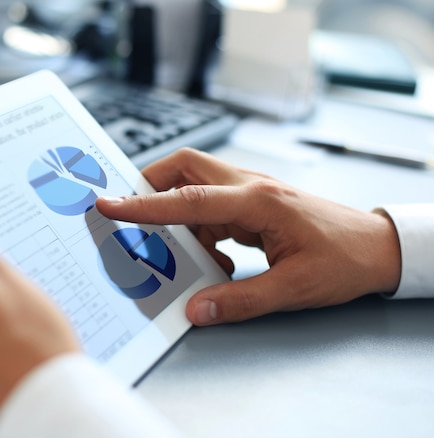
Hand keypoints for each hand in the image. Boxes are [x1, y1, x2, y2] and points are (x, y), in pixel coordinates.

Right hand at [96, 148, 400, 324]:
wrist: (378, 247)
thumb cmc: (345, 259)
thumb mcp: (294, 288)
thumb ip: (240, 301)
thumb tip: (196, 309)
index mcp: (259, 201)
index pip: (189, 198)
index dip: (144, 204)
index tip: (108, 203)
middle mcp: (251, 187)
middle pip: (186, 168)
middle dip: (153, 186)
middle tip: (134, 215)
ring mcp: (252, 193)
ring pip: (197, 190)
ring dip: (182, 219)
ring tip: (190, 257)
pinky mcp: (255, 204)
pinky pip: (213, 209)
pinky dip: (203, 232)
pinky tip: (218, 261)